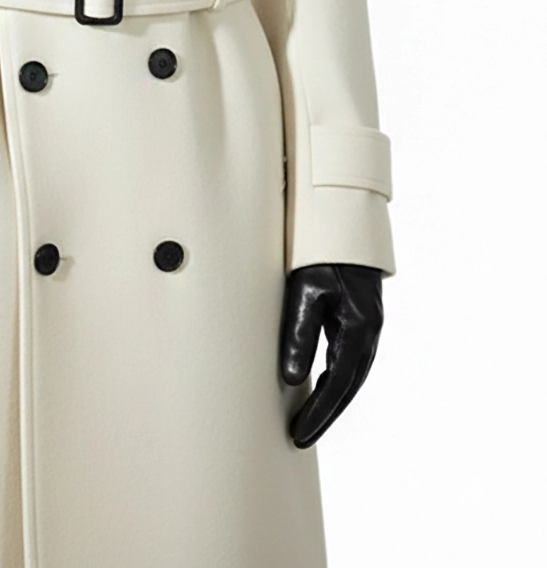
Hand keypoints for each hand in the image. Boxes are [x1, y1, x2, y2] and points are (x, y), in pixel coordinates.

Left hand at [279, 263, 383, 447]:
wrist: (342, 225)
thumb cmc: (321, 254)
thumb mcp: (305, 291)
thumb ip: (299, 334)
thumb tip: (292, 378)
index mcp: (360, 329)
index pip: (337, 384)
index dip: (318, 413)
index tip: (299, 434)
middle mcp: (369, 334)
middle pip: (348, 387)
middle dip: (325, 414)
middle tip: (300, 437)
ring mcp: (368, 328)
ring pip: (350, 376)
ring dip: (330, 401)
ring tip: (306, 422)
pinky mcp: (360, 322)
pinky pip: (349, 362)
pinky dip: (334, 381)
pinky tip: (318, 388)